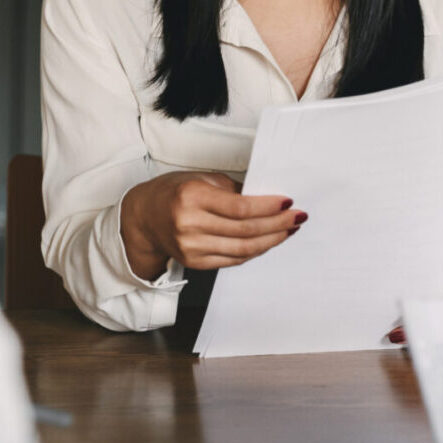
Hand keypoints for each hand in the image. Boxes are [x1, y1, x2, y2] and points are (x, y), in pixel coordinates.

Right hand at [119, 171, 302, 279]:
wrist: (145, 217)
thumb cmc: (175, 192)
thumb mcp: (202, 179)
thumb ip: (233, 190)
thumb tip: (268, 199)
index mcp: (192, 197)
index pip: (239, 208)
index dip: (268, 207)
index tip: (288, 202)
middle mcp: (189, 224)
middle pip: (245, 230)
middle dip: (277, 225)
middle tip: (298, 218)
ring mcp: (191, 247)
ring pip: (242, 249)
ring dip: (271, 241)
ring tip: (288, 231)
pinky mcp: (195, 263)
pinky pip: (233, 259)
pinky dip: (254, 251)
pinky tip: (268, 242)